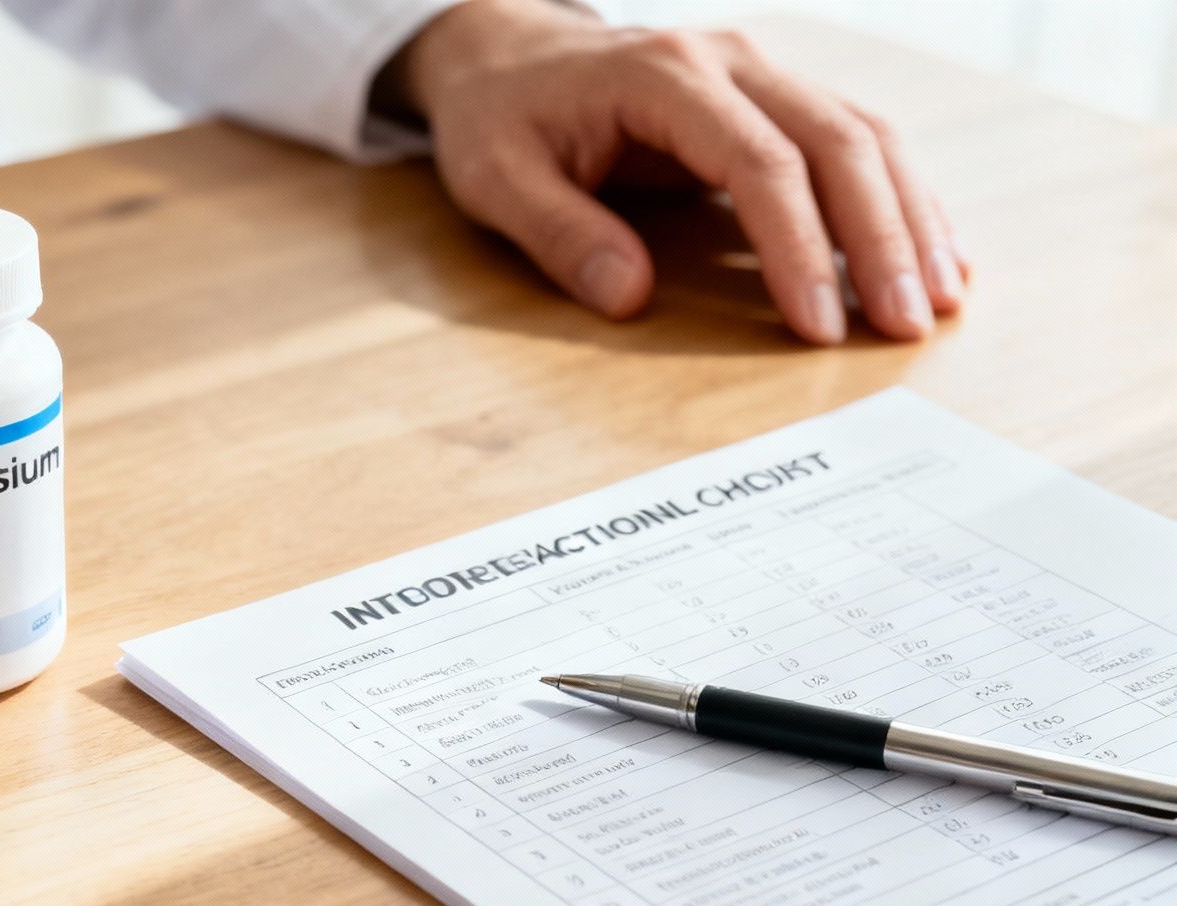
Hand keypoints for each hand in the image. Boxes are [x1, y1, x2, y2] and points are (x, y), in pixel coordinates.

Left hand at [381, 0, 969, 343]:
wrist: (504, 51)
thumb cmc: (499, 118)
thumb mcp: (497, 179)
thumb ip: (561, 235)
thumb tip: (630, 298)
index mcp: (663, 76)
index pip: (759, 162)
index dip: (798, 247)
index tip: (817, 325)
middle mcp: (729, 61)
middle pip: (836, 141)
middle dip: (880, 237)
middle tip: (906, 324)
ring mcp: (759, 72)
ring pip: (864, 134)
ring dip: (909, 217)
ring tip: (937, 299)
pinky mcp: (772, 97)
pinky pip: (853, 139)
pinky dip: (896, 196)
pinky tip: (930, 252)